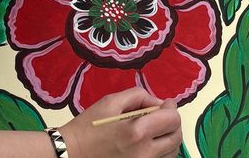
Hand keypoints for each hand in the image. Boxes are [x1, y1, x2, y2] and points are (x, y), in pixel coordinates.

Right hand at [58, 87, 181, 157]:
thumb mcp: (111, 101)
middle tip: (161, 116)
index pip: (172, 119)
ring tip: (155, 129)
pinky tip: (149, 143)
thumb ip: (139, 96)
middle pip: (176, 136)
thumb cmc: (89, 126)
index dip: (170, 108)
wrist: (72, 152)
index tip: (164, 105)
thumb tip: (158, 102)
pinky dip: (161, 151)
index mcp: (137, 131)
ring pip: (172, 151)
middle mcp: (144, 152)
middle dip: (172, 122)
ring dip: (168, 138)